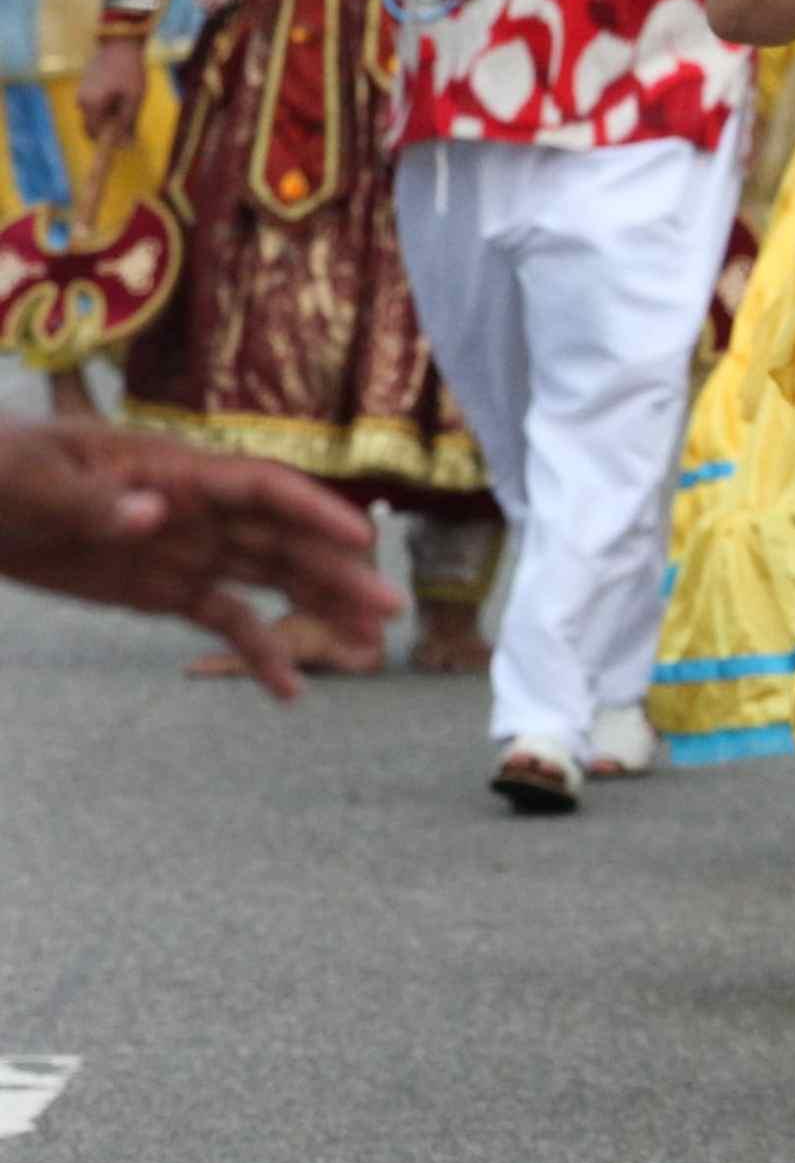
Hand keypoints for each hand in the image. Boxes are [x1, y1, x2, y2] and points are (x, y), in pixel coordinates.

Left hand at [0, 423, 401, 697]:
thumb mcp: (33, 480)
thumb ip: (95, 501)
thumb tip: (154, 515)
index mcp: (172, 471)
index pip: (261, 489)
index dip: (314, 512)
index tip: (363, 540)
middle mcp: (196, 511)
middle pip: (282, 541)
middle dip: (338, 573)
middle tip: (391, 609)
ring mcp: (186, 552)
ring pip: (270, 580)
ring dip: (320, 608)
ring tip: (368, 646)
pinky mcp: (164, 591)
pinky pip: (226, 621)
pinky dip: (260, 652)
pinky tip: (291, 690)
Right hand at [74, 38, 145, 153]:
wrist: (120, 46)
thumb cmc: (130, 73)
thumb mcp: (134, 100)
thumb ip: (128, 123)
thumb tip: (125, 145)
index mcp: (91, 106)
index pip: (93, 135)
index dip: (107, 143)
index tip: (123, 145)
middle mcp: (81, 102)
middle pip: (92, 127)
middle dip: (108, 131)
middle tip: (130, 124)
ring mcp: (81, 93)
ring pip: (94, 116)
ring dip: (109, 118)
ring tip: (128, 104)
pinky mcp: (85, 87)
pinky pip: (94, 105)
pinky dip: (106, 108)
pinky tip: (121, 96)